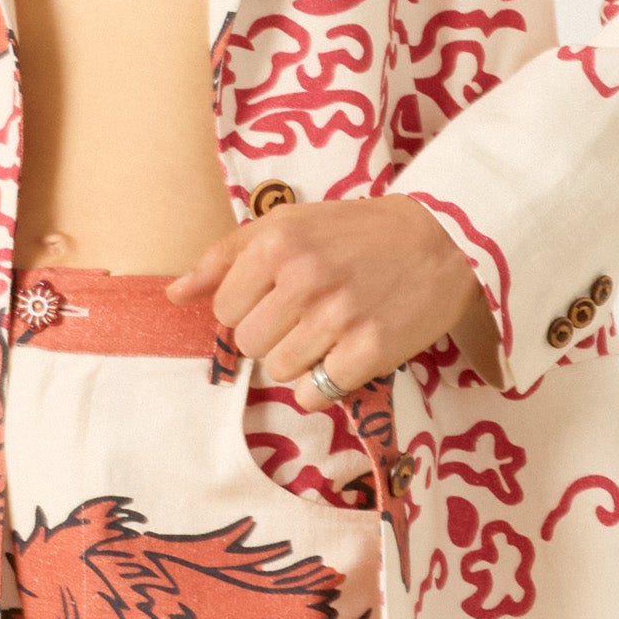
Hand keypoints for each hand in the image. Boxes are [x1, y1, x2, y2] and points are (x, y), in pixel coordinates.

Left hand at [165, 194, 496, 406]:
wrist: (442, 236)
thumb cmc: (356, 230)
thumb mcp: (287, 224)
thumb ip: (225, 257)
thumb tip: (175, 295)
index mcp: (276, 243)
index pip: (223, 308)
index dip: (248, 307)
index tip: (279, 296)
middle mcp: (303, 279)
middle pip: (248, 345)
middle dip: (271, 336)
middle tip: (307, 315)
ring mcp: (338, 318)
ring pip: (278, 372)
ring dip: (299, 360)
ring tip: (329, 332)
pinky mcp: (370, 351)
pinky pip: (315, 395)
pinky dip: (324, 385)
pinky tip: (345, 355)